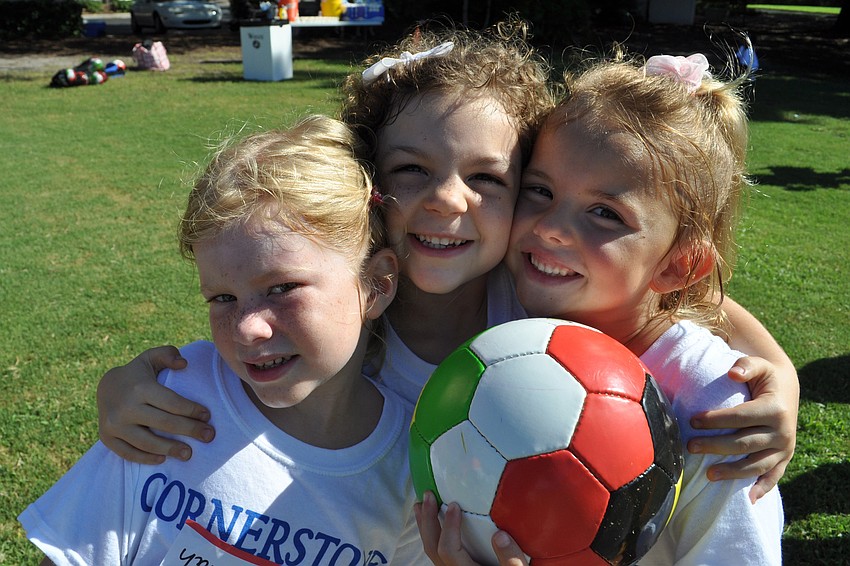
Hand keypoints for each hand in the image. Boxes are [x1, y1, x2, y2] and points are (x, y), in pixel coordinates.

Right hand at [97, 346, 215, 463]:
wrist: (105, 387)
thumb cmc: (137, 373)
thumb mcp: (151, 358)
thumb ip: (168, 355)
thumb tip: (184, 364)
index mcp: (140, 388)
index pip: (172, 403)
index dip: (192, 410)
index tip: (207, 416)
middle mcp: (126, 407)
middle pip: (164, 423)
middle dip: (190, 431)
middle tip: (209, 436)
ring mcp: (114, 425)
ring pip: (147, 442)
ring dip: (170, 449)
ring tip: (189, 454)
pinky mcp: (107, 438)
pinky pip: (128, 453)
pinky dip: (146, 458)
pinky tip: (163, 459)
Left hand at [414, 491, 527, 565]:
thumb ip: (511, 558)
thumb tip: (500, 536)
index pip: (449, 550)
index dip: (449, 527)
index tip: (454, 505)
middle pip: (432, 547)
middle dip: (428, 520)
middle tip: (428, 496)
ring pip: (430, 549)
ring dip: (424, 525)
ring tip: (420, 504)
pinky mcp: (451, 565)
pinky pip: (435, 549)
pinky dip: (430, 531)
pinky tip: (431, 519)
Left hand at [688, 355, 797, 501]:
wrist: (787, 390)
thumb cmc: (765, 377)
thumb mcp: (759, 365)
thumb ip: (746, 366)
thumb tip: (733, 373)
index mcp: (775, 409)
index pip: (740, 417)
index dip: (716, 420)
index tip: (692, 421)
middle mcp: (783, 432)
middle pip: (744, 443)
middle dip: (715, 446)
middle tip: (690, 446)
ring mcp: (785, 448)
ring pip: (757, 465)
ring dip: (732, 472)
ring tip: (708, 474)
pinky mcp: (785, 459)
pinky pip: (773, 477)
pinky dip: (761, 489)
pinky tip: (747, 500)